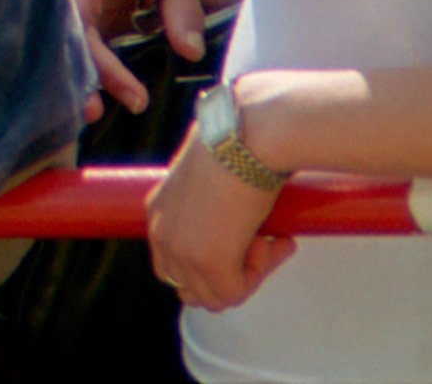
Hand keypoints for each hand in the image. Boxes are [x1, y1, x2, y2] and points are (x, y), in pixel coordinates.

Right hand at [68, 0, 205, 119]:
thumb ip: (184, 11)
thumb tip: (189, 53)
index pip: (82, 21)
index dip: (100, 61)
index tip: (136, 96)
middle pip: (61, 40)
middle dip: (75, 78)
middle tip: (94, 113)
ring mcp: (65, 14)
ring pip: (59, 51)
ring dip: (71, 84)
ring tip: (91, 116)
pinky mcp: (71, 31)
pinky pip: (66, 57)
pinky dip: (75, 81)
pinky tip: (87, 106)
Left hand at [146, 124, 292, 312]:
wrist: (250, 135)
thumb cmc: (238, 143)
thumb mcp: (209, 176)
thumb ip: (209, 206)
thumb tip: (234, 224)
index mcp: (158, 211)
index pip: (175, 265)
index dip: (214, 262)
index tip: (245, 239)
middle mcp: (160, 233)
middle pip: (190, 288)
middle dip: (229, 276)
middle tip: (261, 245)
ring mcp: (181, 251)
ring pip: (215, 297)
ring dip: (248, 275)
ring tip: (270, 239)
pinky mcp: (208, 263)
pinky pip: (236, 293)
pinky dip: (261, 272)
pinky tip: (272, 239)